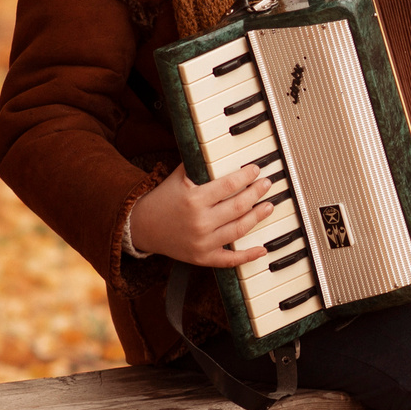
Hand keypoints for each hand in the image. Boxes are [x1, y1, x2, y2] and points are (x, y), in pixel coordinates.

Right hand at [127, 164, 276, 267]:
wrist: (142, 227)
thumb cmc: (162, 199)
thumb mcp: (177, 177)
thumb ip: (197, 164)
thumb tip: (217, 149)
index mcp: (194, 199)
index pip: (229, 185)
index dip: (246, 176)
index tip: (256, 170)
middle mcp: (200, 222)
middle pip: (238, 207)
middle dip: (256, 193)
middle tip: (267, 184)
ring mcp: (203, 242)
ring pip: (239, 229)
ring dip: (257, 217)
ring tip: (268, 206)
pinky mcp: (203, 258)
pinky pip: (230, 260)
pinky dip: (248, 255)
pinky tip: (262, 249)